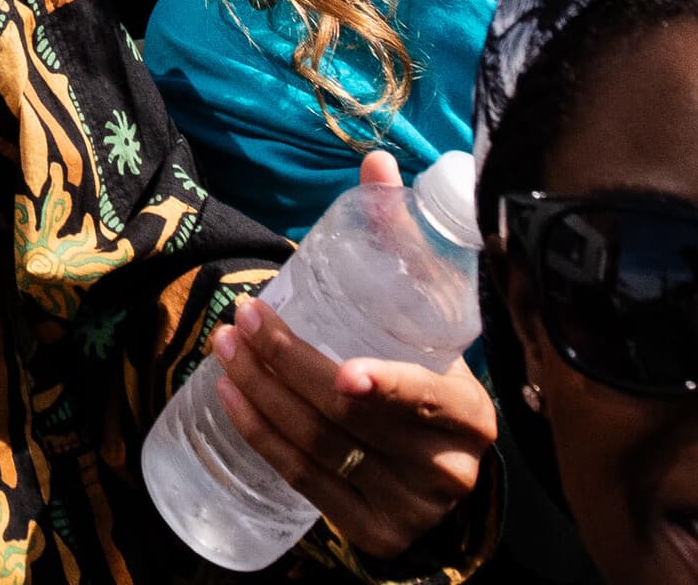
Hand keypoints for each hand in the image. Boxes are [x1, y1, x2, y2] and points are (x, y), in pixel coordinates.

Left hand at [207, 153, 496, 562]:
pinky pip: (305, 483)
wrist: (438, 469)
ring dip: (261, 394)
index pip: (431, 400)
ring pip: (321, 449)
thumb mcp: (427, 320)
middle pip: (353, 418)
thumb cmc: (428, 377)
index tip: (344, 372)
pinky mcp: (373, 535)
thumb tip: (377, 161)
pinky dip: (262, 437)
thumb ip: (403, 245)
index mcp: (471, 414)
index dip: (390, 389)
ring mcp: (410, 510)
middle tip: (243, 319)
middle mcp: (449, 469)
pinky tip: (230, 398)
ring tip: (225, 346)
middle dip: (288, 364)